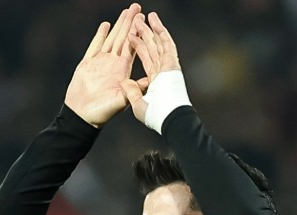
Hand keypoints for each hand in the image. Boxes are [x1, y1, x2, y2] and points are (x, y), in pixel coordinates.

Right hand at [63, 4, 142, 127]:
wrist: (81, 117)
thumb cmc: (102, 113)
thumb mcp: (122, 101)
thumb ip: (134, 89)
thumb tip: (149, 80)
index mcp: (123, 70)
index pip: (133, 47)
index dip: (139, 34)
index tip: (145, 21)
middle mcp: (113, 64)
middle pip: (124, 38)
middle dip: (131, 23)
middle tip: (137, 8)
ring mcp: (100, 63)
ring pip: (111, 39)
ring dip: (118, 25)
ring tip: (126, 11)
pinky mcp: (87, 64)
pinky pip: (95, 46)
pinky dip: (100, 36)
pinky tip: (105, 25)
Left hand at [122, 11, 182, 125]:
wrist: (168, 118)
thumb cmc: (154, 117)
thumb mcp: (136, 103)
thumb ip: (131, 91)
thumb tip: (124, 82)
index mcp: (152, 78)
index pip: (142, 56)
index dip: (136, 44)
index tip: (130, 35)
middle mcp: (159, 69)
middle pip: (149, 46)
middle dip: (142, 31)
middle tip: (136, 18)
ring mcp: (166, 65)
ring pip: (157, 42)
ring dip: (151, 28)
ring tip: (145, 15)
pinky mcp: (172, 64)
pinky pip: (166, 44)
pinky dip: (161, 32)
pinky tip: (155, 22)